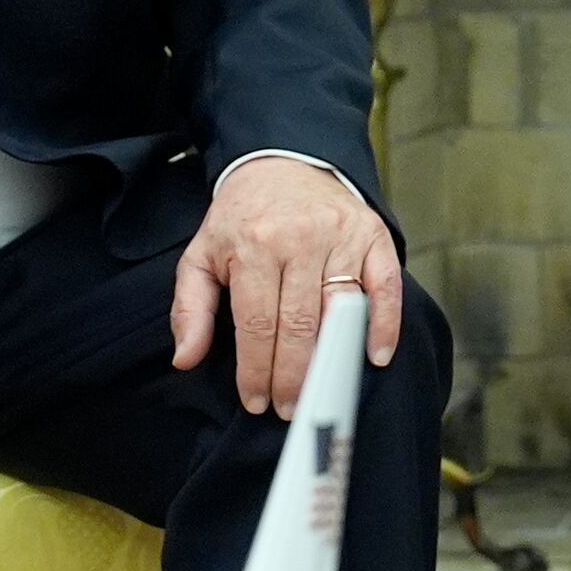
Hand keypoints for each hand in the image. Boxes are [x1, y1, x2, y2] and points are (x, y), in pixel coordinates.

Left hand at [172, 155, 401, 418]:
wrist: (283, 161)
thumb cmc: (241, 219)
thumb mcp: (202, 254)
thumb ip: (191, 308)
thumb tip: (186, 359)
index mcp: (252, 244)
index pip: (256, 322)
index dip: (256, 369)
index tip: (256, 402)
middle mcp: (299, 239)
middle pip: (300, 323)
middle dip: (294, 376)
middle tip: (290, 410)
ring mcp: (340, 236)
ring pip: (340, 311)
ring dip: (333, 360)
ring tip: (323, 395)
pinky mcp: (372, 236)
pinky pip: (385, 286)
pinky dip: (384, 324)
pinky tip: (374, 357)